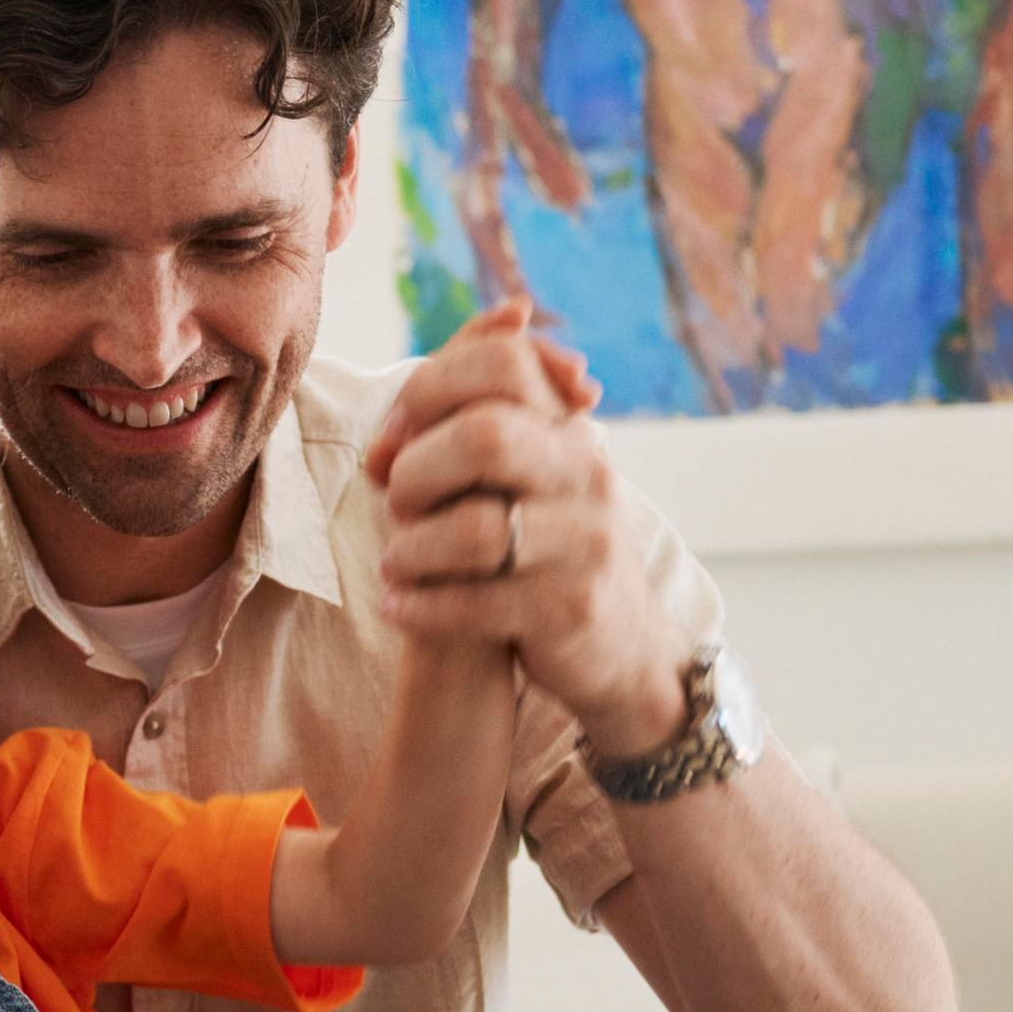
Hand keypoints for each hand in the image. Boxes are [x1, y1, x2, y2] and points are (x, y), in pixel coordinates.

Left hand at [366, 302, 695, 757]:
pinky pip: (476, 602)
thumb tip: (427, 393)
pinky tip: (399, 609)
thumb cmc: (546, 553)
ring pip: (474, 528)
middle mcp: (587, 473)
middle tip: (393, 505)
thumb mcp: (526, 477)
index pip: (501, 363)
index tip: (389, 443)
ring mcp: (586, 542)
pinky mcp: (571, 609)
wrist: (623, 648)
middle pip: (484, 436)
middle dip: (416, 471)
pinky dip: (421, 607)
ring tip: (393, 565)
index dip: (427, 392)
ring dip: (411, 549)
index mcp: (569, 429)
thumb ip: (472, 429)